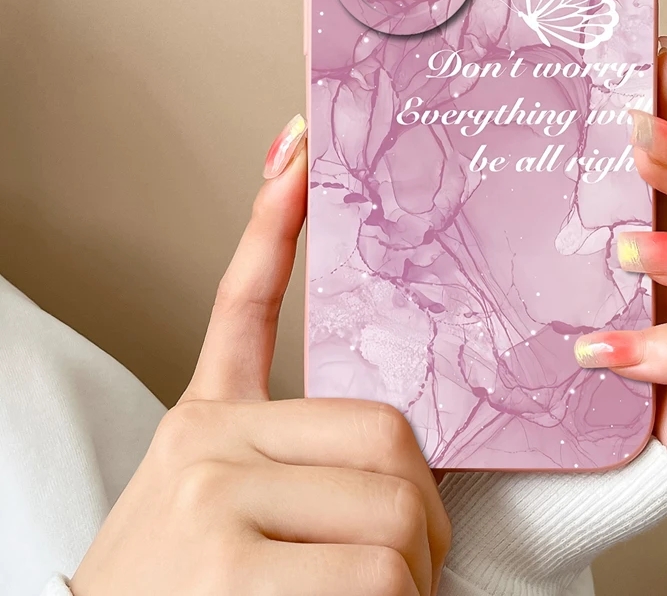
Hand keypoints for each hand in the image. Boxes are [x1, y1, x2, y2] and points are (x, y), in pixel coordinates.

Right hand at [71, 116, 450, 595]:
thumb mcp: (209, 516)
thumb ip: (290, 467)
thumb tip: (394, 465)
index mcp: (202, 425)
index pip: (244, 305)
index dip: (274, 225)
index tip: (297, 151)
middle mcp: (203, 445)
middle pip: (388, 439)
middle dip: (425, 515)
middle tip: (412, 565)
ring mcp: (212, 501)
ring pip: (396, 513)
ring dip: (415, 576)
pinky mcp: (228, 572)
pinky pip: (379, 575)